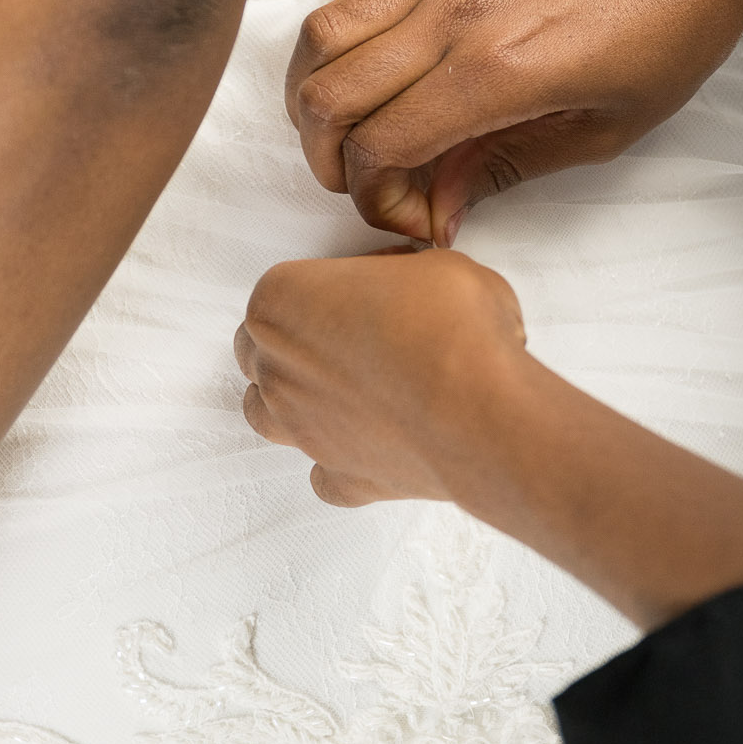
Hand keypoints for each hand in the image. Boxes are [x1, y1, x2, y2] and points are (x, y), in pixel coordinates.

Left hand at [236, 246, 527, 505]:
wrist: (484, 409)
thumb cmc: (453, 327)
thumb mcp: (433, 266)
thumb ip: (402, 276)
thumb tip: (410, 288)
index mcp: (284, 300)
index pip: (281, 291)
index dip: (322, 289)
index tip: (364, 290)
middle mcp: (278, 367)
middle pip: (258, 353)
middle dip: (294, 344)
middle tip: (351, 336)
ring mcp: (301, 428)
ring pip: (266, 416)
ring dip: (294, 402)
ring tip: (344, 391)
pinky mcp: (340, 477)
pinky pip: (324, 475)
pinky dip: (341, 463)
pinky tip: (373, 446)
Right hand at [286, 0, 742, 244]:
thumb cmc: (669, 37)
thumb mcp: (601, 133)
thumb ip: (502, 170)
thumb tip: (434, 212)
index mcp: (495, 75)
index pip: (378, 147)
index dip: (377, 201)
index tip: (419, 215)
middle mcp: (453, 17)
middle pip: (326, 93)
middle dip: (330, 157)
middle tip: (375, 180)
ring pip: (323, 28)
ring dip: (316, 86)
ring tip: (355, 121)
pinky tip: (377, 25)